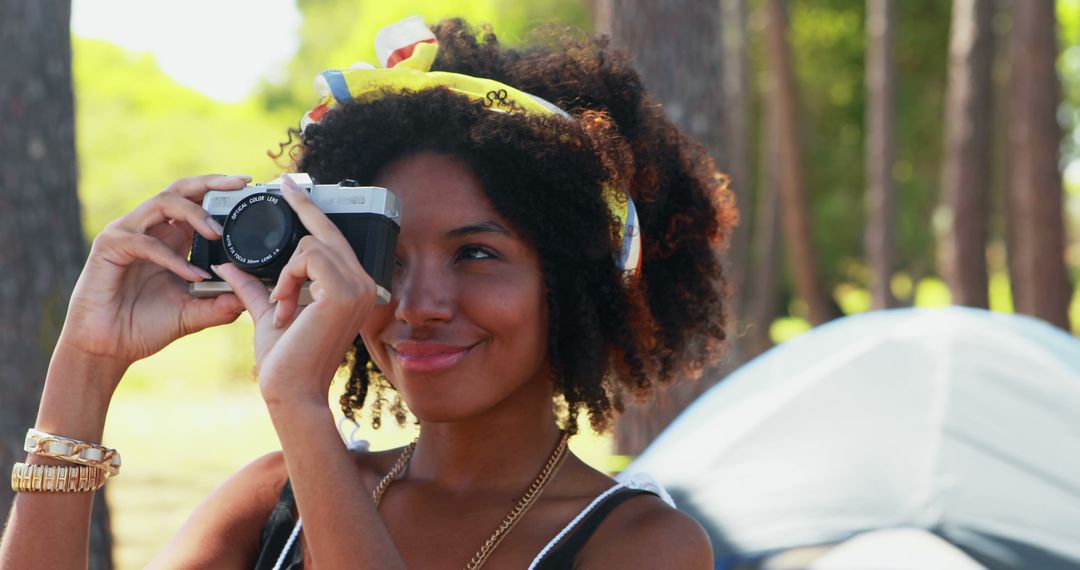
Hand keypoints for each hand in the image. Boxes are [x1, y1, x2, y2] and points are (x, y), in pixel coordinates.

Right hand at [60, 174, 249, 373]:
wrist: (108, 348)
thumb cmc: (145, 326)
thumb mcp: (194, 314)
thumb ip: (222, 304)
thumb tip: (253, 295)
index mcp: (172, 239)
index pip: (196, 201)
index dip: (220, 191)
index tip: (248, 187)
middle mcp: (150, 230)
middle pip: (181, 190)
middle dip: (211, 183)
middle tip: (240, 184)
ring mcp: (127, 234)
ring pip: (163, 203)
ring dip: (194, 214)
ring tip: (217, 233)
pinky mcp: (109, 247)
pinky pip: (145, 242)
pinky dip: (173, 257)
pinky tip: (193, 275)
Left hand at [214, 176, 377, 407]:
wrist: (291, 392)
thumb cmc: (285, 360)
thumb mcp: (267, 312)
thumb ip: (253, 286)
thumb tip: (228, 265)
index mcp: (353, 287)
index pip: (334, 238)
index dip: (313, 210)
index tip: (292, 187)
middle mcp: (363, 283)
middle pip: (327, 231)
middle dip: (303, 207)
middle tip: (283, 182)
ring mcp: (358, 286)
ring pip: (312, 244)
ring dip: (286, 273)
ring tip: (281, 307)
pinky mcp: (343, 291)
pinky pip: (307, 258)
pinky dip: (287, 279)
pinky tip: (286, 308)